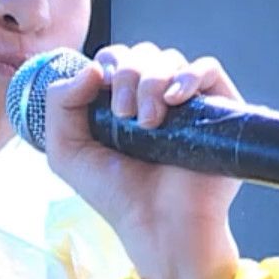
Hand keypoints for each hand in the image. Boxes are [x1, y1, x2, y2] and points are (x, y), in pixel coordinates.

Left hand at [41, 42, 245, 278]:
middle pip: (141, 54)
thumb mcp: (67, 152)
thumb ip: (60, 104)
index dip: (107, 66)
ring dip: (151, 81)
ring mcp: (187, 103)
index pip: (116, 59)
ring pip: (169, 59)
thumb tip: (92, 68)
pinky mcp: (219, 110)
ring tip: (149, 122)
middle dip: (127, 75)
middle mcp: (155, 99)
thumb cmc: (117, 196)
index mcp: (120, 103)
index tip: (103, 98)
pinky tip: (175, 100)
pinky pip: (208, 69)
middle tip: (125, 116)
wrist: (158, 223)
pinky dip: (189, 75)